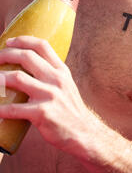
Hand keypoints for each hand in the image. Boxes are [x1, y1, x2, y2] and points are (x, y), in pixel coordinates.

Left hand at [0, 36, 93, 153]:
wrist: (83, 132)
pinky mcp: (42, 113)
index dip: (23, 40)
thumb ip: (51, 74)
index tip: (9, 41)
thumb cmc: (70, 109)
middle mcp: (56, 79)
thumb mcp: (66, 85)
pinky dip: (1, 109)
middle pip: (27, 57)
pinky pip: (15, 109)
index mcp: (61, 70)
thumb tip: (30, 66)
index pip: (42, 46)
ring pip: (17, 78)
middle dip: (6, 54)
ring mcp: (49, 95)